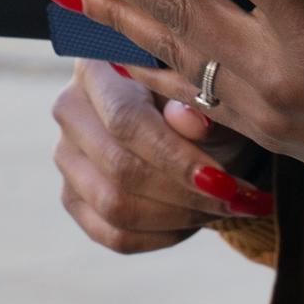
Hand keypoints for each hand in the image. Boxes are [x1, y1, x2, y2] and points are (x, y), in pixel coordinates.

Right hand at [49, 56, 272, 253]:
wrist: (190, 119)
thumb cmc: (202, 97)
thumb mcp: (212, 94)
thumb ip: (201, 105)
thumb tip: (191, 122)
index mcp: (98, 67)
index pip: (126, 121)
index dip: (176, 157)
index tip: (224, 182)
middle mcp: (70, 109)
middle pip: (118, 168)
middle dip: (185, 193)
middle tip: (237, 199)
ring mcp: (66, 156)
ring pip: (114, 207)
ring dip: (179, 216)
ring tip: (224, 206)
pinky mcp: (73, 197)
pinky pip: (114, 235)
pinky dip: (163, 236)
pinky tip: (197, 220)